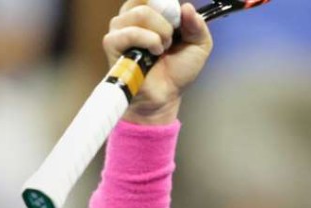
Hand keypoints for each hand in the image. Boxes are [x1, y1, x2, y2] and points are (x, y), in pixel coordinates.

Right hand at [103, 0, 212, 124]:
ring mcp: (119, 29)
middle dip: (168, 22)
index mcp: (148, 11)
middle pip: (148, 0)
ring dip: (160, 33)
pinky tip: (154, 53)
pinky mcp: (112, 44)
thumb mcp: (199, 45)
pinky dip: (148, 41)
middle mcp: (131, 16)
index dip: (168, 5)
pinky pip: (129, 32)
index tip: (177, 23)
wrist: (166, 96)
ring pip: (141, 13)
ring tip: (162, 50)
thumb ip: (198, 25)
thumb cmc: (177, 71)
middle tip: (170, 41)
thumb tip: (187, 8)